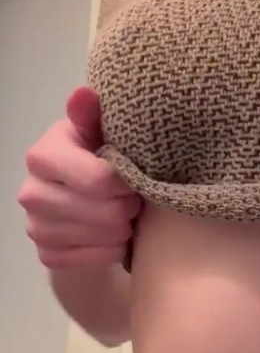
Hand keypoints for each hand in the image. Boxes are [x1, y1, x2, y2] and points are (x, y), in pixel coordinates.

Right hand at [18, 87, 140, 269]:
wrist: (78, 200)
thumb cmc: (94, 157)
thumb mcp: (95, 132)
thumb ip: (91, 115)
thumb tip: (84, 93)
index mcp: (42, 156)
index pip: (99, 180)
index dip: (128, 183)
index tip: (135, 178)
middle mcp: (31, 193)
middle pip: (107, 214)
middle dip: (129, 207)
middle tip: (132, 200)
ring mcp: (36, 227)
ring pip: (104, 237)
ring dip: (123, 228)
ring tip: (123, 215)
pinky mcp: (46, 254)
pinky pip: (95, 259)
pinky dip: (111, 250)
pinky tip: (111, 235)